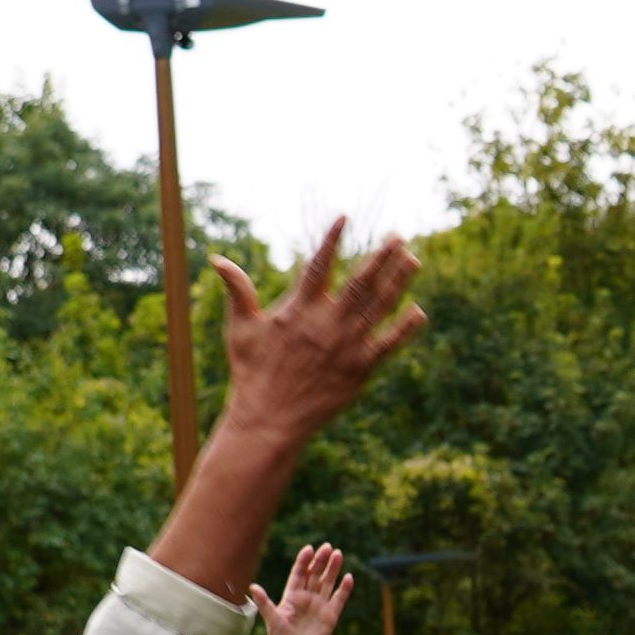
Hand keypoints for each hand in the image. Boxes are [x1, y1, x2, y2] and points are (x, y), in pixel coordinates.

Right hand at [152, 227, 422, 597]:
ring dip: (398, 281)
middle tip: (399, 235)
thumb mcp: (240, 328)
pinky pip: (388, 344)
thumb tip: (216, 259)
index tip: (344, 216)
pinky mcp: (360, 369)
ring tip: (413, 259)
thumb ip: (238, 291)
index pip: (318, 265)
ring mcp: (346, 345)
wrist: (269, 418)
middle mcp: (326, 323)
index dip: (332, 240)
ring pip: (379, 307)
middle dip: (381, 256)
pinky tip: (418, 310)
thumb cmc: (251, 372)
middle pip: (359, 282)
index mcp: (298, 309)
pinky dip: (404, 328)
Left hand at [255, 540, 351, 634]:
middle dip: (321, 561)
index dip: (303, 562)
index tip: (309, 549)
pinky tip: (348, 577)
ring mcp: (319, 606)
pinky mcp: (331, 617)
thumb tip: (253, 587)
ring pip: (328, 583)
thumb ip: (265, 603)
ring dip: (333, 569)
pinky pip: (339, 599)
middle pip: (315, 575)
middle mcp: (306, 598)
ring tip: (339, 554)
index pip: (299, 574)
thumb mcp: (272, 620)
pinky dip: (344, 589)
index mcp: (291, 596)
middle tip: (328, 547)